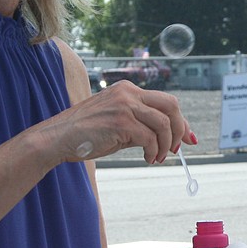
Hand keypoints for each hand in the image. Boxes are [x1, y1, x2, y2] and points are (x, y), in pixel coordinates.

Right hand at [47, 81, 196, 165]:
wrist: (57, 138)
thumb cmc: (85, 134)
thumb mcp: (117, 124)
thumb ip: (141, 125)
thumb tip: (169, 139)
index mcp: (128, 89)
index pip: (166, 100)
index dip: (182, 120)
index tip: (189, 137)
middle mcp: (128, 93)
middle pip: (172, 105)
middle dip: (180, 129)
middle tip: (177, 148)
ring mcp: (125, 106)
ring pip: (164, 123)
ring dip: (167, 144)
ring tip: (159, 157)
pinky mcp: (121, 122)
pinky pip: (150, 138)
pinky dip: (154, 151)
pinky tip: (148, 158)